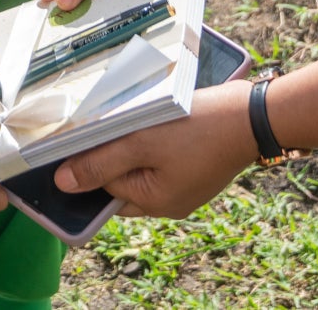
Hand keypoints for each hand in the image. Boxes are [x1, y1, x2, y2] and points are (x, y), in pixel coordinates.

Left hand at [55, 81, 256, 217]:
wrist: (255, 114)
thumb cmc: (198, 128)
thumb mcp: (141, 143)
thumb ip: (101, 163)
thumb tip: (62, 184)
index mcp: (154, 203)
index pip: (104, 186)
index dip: (92, 158)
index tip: (84, 132)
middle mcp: (170, 202)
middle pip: (124, 180)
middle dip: (114, 151)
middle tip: (112, 121)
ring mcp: (186, 187)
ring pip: (144, 166)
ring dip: (136, 143)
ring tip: (137, 116)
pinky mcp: (197, 168)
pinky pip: (165, 159)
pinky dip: (156, 141)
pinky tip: (158, 118)